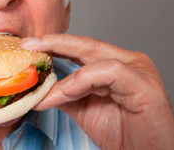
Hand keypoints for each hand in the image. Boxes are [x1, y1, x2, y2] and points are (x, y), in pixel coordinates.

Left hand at [20, 34, 173, 148]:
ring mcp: (138, 70)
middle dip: (54, 43)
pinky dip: (85, 79)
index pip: (80, 48)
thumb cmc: (122, 132)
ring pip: (95, 59)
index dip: (54, 45)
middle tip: (29, 44)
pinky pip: (110, 72)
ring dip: (66, 77)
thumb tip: (40, 88)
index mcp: (113, 64)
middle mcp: (127, 62)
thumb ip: (64, 94)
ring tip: (47, 92)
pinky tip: (69, 91)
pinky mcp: (144, 85)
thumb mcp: (83, 109)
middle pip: (86, 45)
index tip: (29, 45)